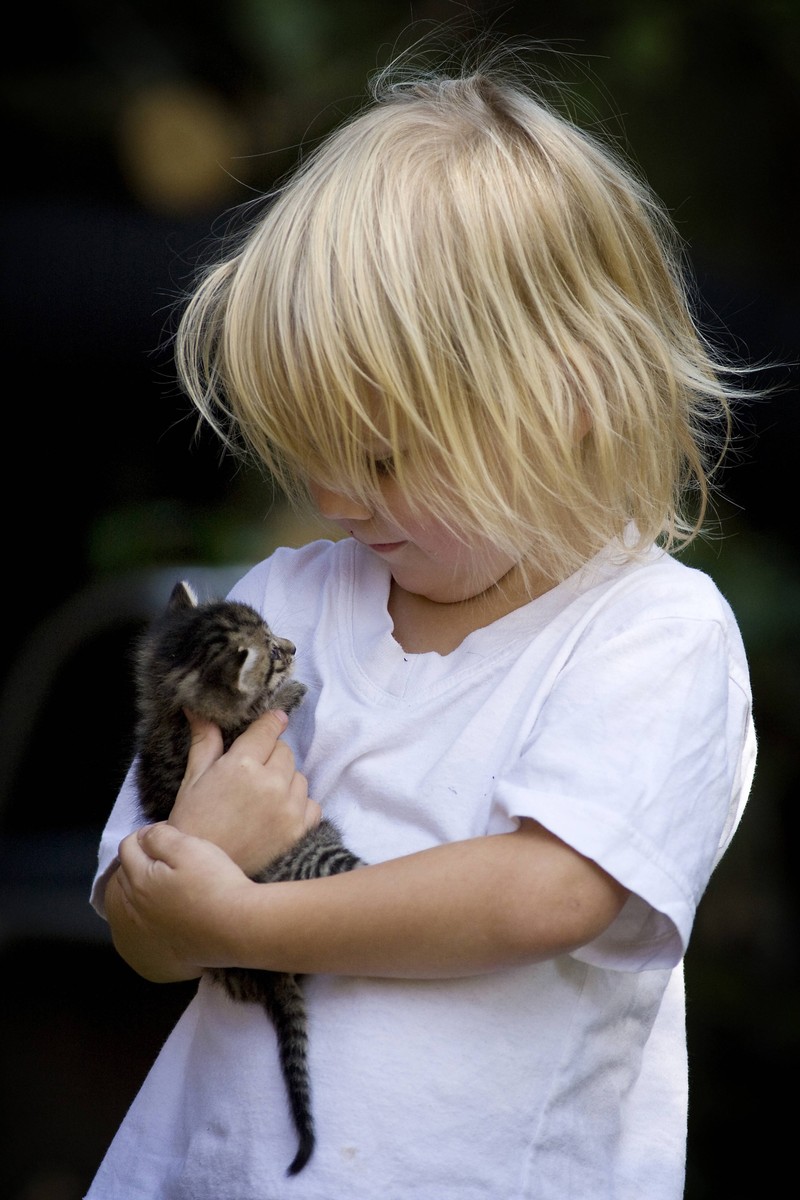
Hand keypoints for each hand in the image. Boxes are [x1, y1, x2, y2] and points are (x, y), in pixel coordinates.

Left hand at [115, 822, 254, 970]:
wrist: (237, 927)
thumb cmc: (214, 883)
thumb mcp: (187, 847)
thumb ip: (159, 837)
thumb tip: (145, 835)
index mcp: (139, 880)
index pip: (127, 846)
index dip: (147, 832)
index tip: (172, 831)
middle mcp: (138, 905)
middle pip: (127, 871)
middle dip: (142, 855)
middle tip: (172, 849)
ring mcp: (150, 925)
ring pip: (135, 896)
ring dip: (146, 880)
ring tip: (172, 872)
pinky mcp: (166, 939)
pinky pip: (149, 916)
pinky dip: (155, 903)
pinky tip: (175, 899)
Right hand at [168, 708, 320, 876]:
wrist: (201, 874)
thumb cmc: (193, 823)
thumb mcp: (194, 779)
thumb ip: (204, 741)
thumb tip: (195, 707)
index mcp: (241, 765)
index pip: (268, 729)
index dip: (270, 723)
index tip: (274, 720)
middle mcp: (270, 783)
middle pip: (285, 751)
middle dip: (270, 756)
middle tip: (252, 773)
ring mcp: (288, 808)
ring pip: (299, 776)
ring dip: (285, 780)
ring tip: (262, 796)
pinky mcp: (299, 831)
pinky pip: (312, 804)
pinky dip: (299, 805)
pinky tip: (277, 814)